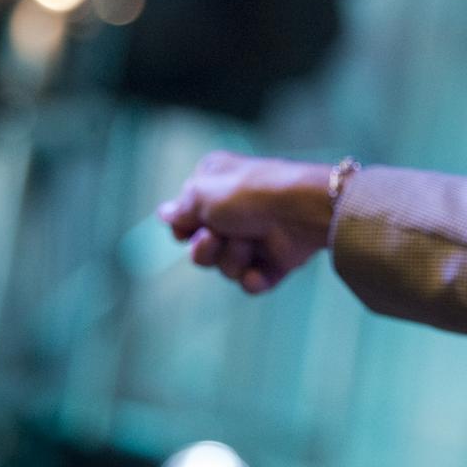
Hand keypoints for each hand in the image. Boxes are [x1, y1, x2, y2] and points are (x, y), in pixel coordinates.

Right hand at [158, 150, 333, 293]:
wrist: (303, 210)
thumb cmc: (249, 193)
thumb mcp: (202, 193)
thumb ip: (181, 208)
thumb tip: (163, 213)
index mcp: (217, 186)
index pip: (186, 219)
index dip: (184, 230)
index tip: (187, 230)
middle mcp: (236, 211)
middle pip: (202, 249)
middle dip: (205, 250)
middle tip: (216, 237)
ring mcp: (257, 236)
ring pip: (226, 266)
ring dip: (233, 258)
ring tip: (250, 242)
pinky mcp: (275, 260)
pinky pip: (252, 281)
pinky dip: (253, 279)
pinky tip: (258, 272)